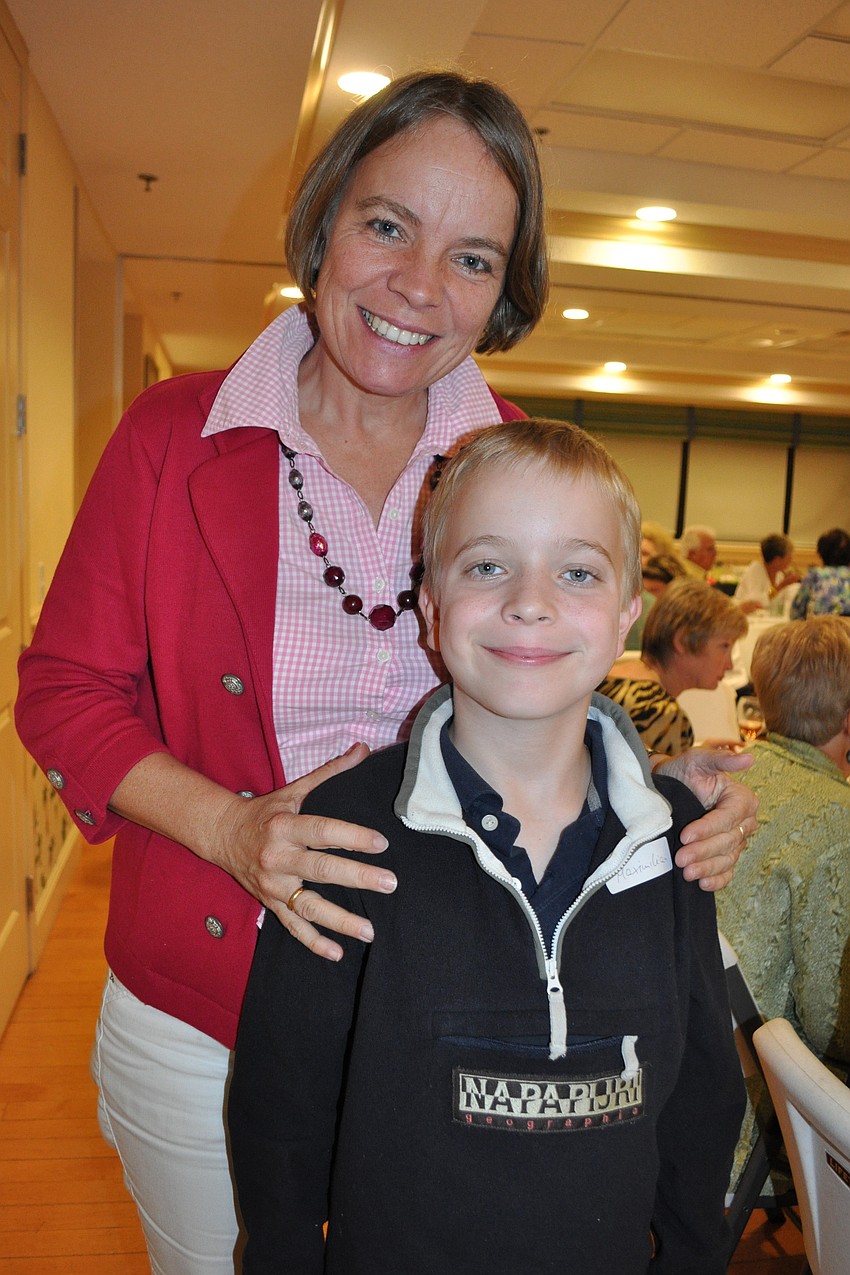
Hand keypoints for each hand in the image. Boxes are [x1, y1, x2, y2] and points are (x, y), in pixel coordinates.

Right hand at [212, 744, 395, 960]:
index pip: (322, 831)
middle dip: (357, 878)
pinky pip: (292, 927)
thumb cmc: (266, 811)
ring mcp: (273, 885)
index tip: (381, 843)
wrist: (222, 835)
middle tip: (389, 884)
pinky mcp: (270, 904)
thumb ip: (330, 772)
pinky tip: (337, 953)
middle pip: (321, 870)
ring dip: (340, 921)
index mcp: (285, 826)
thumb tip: (363, 749)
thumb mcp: (294, 789)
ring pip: (309, 906)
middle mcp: (278, 858)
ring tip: (370, 931)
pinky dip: (313, 942)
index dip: (352, 837)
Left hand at [651, 747, 757, 890]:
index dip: (708, 829)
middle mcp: (743, 822)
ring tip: (687, 872)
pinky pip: (726, 872)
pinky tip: (703, 884)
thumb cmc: (683, 772)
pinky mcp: (725, 855)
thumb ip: (721, 759)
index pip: (728, 819)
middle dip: (703, 851)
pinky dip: (717, 880)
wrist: (667, 787)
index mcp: (741, 799)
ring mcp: (735, 841)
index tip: (685, 835)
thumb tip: (748, 758)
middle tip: (681, 858)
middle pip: (727, 842)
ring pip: (726, 859)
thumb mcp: (698, 759)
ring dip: (707, 868)